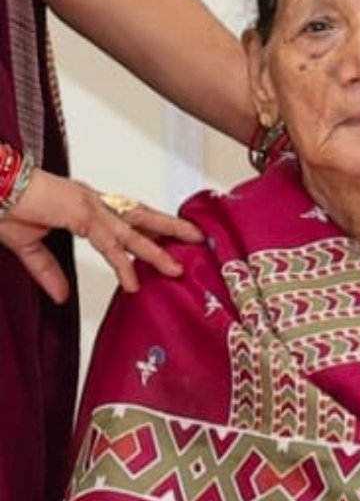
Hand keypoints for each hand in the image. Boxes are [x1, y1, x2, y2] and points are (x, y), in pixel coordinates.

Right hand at [0, 169, 202, 301]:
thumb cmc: (5, 207)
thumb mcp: (30, 248)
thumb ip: (48, 272)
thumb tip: (62, 297)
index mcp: (86, 207)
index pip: (127, 219)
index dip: (150, 229)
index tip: (172, 238)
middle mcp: (94, 203)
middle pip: (141, 216)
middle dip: (171, 228)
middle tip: (198, 239)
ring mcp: (89, 206)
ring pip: (132, 231)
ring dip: (157, 249)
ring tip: (178, 267)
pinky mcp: (79, 214)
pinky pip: (107, 243)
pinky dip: (122, 263)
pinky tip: (133, 282)